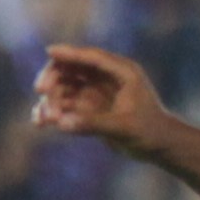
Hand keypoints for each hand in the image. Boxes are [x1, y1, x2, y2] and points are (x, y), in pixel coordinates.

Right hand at [32, 40, 166, 147]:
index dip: (70, 53)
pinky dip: (53, 111)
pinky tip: (41, 122)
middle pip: (72, 69)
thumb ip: (93, 124)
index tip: (50, 51)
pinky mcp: (89, 109)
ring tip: (44, 119)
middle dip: (54, 77)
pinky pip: (65, 105)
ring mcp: (96, 93)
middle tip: (41, 90)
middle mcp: (106, 79)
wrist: (159, 148)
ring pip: (64, 88)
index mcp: (123, 72)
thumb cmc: (149, 132)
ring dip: (51, 100)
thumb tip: (62, 123)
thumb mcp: (123, 127)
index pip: (92, 57)